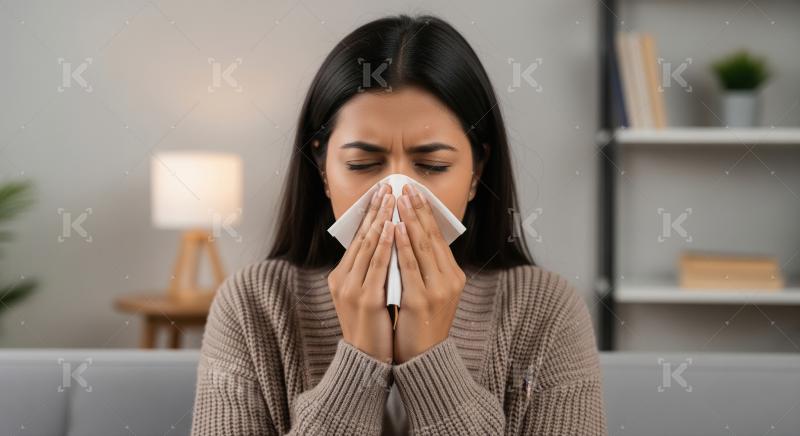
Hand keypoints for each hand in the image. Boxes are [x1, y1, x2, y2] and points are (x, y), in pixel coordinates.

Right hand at [328, 183, 395, 362]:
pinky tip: (392, 227)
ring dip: (381, 219)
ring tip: (391, 199)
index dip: (369, 214)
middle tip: (387, 187)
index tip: (380, 194)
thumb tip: (389, 244)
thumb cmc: (372, 326)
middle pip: (361, 237)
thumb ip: (372, 271)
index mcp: (341, 276)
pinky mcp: (365, 299)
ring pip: (367, 246)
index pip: (356, 239)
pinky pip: (376, 265)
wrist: (366, 359)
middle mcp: (342, 279)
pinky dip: (384, 243)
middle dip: (376, 210)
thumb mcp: (367, 294)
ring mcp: (351, 288)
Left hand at [393, 184, 466, 363]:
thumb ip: (426, 269)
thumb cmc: (421, 324)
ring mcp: (437, 290)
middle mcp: (450, 280)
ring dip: (409, 220)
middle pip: (431, 238)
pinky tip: (394, 228)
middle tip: (407, 187)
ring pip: (421, 247)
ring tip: (400, 200)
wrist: (423, 358)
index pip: (438, 239)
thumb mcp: (431, 293)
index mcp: (454, 277)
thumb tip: (411, 238)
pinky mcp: (421, 300)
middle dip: (418, 210)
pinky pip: (409, 265)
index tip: (416, 193)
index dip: (426, 214)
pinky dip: (402, 244)